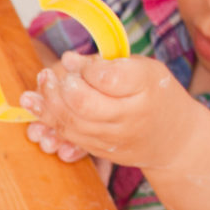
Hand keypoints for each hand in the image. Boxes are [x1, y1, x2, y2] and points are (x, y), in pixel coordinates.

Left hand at [18, 53, 202, 170]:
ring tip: (38, 85)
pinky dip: (49, 120)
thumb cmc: (156, 95)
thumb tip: (68, 59)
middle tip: (48, 73)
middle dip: (60, 88)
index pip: (107, 78)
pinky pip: (69, 136)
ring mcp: (113, 138)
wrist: (174, 140)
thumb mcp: (144, 70)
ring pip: (72, 124)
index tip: (73, 59)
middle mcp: (129, 117)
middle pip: (84, 105)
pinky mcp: (100, 150)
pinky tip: (35, 105)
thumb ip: (108, 64)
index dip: (85, 68)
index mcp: (144, 88)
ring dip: (47, 104)